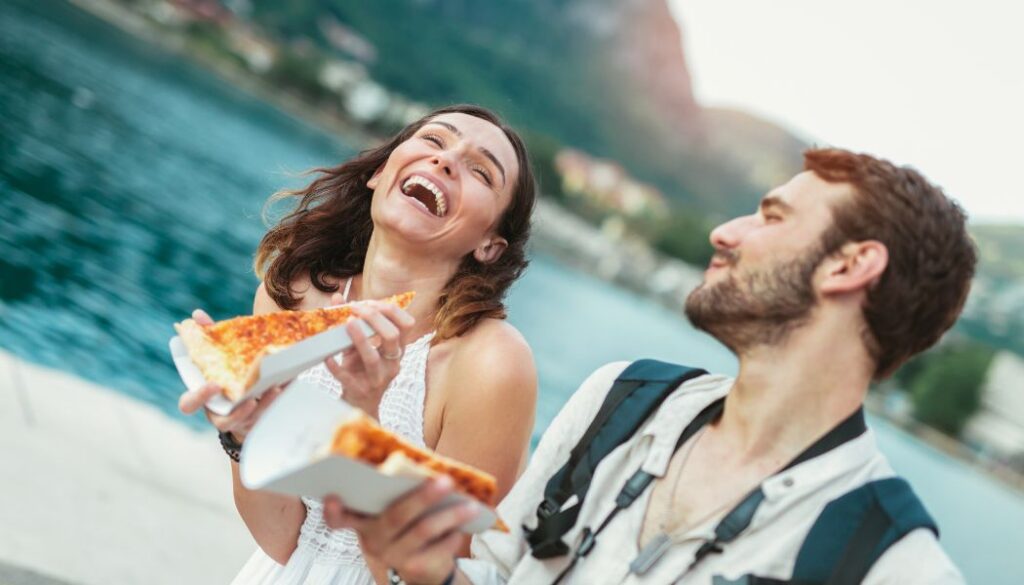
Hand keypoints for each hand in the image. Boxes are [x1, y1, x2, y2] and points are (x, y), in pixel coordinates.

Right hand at [177, 308, 285, 442]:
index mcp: (203, 399)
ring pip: (251, 418)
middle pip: (224, 421)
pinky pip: (269, 413)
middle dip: (238, 412)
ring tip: (276, 388)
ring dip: (264, 404)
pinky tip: (289, 382)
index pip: (189, 404)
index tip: (214, 384)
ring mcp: (240, 420)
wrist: (238, 398)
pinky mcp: (259, 419)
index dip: (199, 397)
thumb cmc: (222, 375)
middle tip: (251, 399)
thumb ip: (206, 337)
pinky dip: (280, 398)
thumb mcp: (213, 358)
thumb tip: (197, 314)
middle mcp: (219, 414)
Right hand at [322, 477, 477, 584]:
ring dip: (449, 516)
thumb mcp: (395, 510)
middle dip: (422, 497)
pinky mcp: (415, 569)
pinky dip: (454, 533)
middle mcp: (373, 540)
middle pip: (396, 517)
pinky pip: (439, 547)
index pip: (340, 518)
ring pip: (422, 531)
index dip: (333, 511)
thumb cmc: (407, 524)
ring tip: (470, 505)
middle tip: (446, 481)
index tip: (332, 497)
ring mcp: (393, 556)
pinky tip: (464, 525)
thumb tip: (422, 465)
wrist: (422, 567)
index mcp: (364, 521)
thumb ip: (396, 491)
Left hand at [323, 293, 415, 418]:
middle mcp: (392, 363)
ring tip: (347, 323)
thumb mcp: (359, 345)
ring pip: (373, 357)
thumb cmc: (361, 369)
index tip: (370, 303)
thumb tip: (337, 297)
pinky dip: (335, 366)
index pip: (406, 324)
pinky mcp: (359, 390)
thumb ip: (351, 322)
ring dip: (359, 338)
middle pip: (392, 336)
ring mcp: (377, 379)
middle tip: (355, 308)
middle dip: (374, 318)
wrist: (359, 403)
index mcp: (397, 349)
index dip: (390, 309)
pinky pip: (347, 377)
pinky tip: (326, 356)